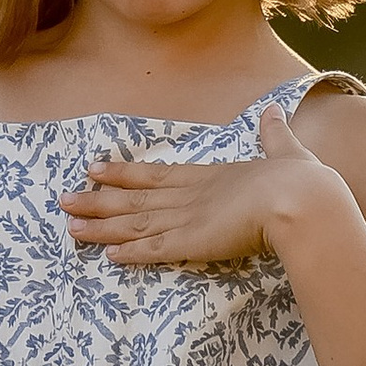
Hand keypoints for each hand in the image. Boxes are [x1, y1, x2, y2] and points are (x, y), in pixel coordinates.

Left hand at [58, 102, 339, 266]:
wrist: (303, 200)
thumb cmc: (300, 181)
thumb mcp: (286, 150)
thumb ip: (274, 134)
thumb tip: (273, 110)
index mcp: (209, 176)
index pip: (155, 175)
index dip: (122, 173)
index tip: (94, 168)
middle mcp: (191, 195)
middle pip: (134, 198)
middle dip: (97, 200)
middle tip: (62, 199)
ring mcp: (189, 219)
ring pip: (135, 223)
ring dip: (101, 227)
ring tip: (69, 227)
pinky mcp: (194, 243)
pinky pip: (155, 249)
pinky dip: (131, 252)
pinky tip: (108, 255)